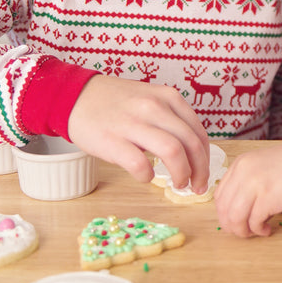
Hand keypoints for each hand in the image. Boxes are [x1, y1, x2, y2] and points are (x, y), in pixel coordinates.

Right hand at [67, 76, 210, 193]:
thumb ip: (171, 118)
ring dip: (182, 174)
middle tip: (197, 186)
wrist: (75, 96)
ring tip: (178, 184)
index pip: (198, 132)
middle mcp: (154, 107)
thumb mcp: (150, 98)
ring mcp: (133, 123)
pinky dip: (148, 176)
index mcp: (167, 97)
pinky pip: (140, 164)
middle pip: (191, 144)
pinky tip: (145, 176)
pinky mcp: (112, 140)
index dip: (206, 158)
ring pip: (173, 152)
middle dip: (200, 171)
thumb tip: (193, 151)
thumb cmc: (116, 103)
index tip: (203, 173)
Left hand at [215, 140, 281, 236]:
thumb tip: (238, 209)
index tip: (236, 220)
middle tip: (244, 231)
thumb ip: (247, 182)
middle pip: (223, 209)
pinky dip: (258, 230)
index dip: (225, 213)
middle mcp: (243, 174)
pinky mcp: (268, 199)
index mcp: (239, 165)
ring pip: (234, 218)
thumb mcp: (261, 166)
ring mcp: (254, 185)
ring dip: (242, 231)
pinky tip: (267, 229)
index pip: (219, 195)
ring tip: (255, 231)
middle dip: (231, 226)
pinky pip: (253, 222)